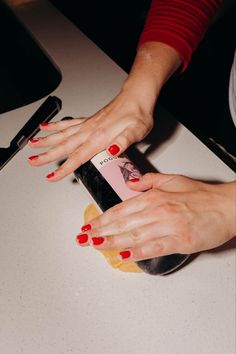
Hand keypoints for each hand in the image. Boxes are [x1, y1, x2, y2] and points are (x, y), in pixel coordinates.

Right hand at [27, 42, 181, 180]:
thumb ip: (124, 141)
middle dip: (46, 155)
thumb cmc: (137, 114)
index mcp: (100, 137)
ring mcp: (88, 124)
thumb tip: (113, 150)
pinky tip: (47, 127)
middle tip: (32, 162)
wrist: (137, 97)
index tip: (51, 176)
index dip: (63, 168)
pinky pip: (68, 123)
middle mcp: (90, 130)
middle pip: (64, 145)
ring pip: (62, 134)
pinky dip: (56, 126)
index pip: (77, 157)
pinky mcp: (89, 120)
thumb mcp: (137, 131)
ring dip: (46, 140)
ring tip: (32, 145)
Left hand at [76, 173, 235, 260]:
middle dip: (99, 231)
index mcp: (154, 196)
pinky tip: (123, 255)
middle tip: (83, 237)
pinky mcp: (179, 241)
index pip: (121, 209)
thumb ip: (148, 181)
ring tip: (95, 245)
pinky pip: (153, 248)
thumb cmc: (202, 195)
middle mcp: (158, 210)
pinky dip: (136, 252)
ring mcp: (168, 226)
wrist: (226, 207)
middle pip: (122, 223)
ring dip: (111, 241)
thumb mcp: (173, 180)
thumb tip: (130, 183)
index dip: (101, 218)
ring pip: (133, 236)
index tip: (89, 225)